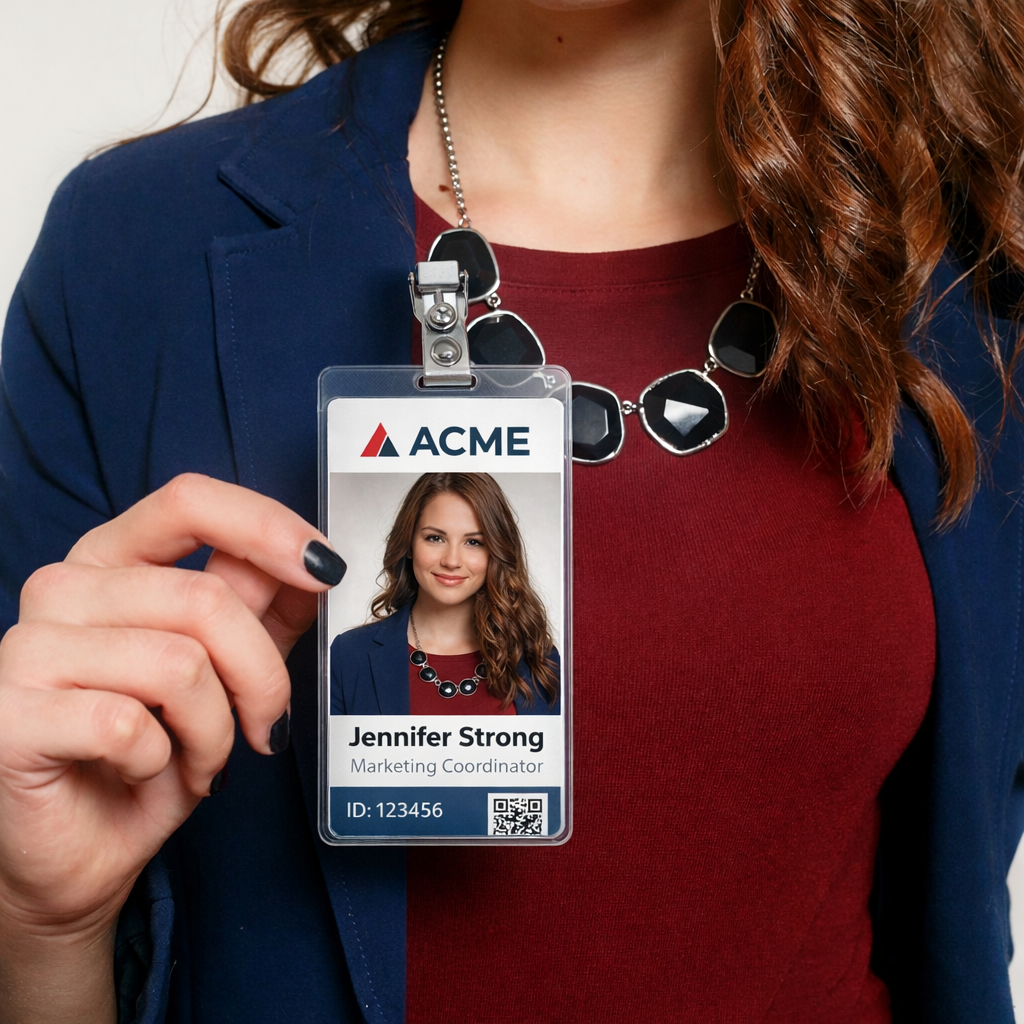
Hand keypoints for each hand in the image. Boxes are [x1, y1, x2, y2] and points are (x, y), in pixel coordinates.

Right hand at [0, 474, 344, 1022]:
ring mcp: (26, 649)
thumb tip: (314, 561)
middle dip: (260, 676)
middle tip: (265, 724)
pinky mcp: (11, 717)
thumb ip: (261, 608)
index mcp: (110, 561)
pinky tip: (145, 773)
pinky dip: (165, 763)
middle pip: (204, 599)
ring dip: (215, 730)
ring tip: (199, 757)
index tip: (324, 568)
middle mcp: (62, 590)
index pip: (188, 501)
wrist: (80, 852)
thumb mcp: (224, 672)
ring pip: (178, 664)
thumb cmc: (150, 755)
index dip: (266, 527)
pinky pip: (131, 725)